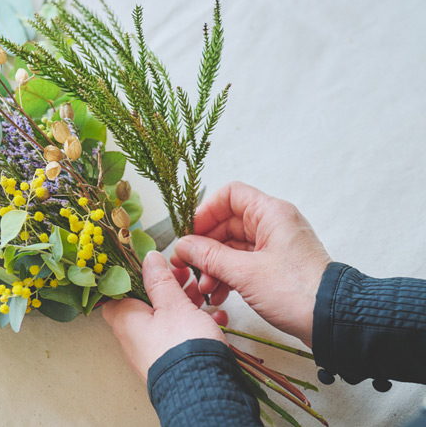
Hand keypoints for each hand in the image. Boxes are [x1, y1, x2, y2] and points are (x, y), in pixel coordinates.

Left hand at [102, 251, 226, 381]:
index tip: (150, 264)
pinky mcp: (173, 360)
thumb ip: (160, 280)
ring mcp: (153, 350)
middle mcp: (134, 338)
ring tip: (202, 292)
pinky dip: (196, 324)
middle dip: (166, 286)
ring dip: (184, 303)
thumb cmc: (182, 346)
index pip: (115, 292)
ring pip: (166, 319)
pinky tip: (216, 316)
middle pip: (145, 303)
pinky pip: (181, 336)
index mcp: (125, 320)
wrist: (203, 392)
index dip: (131, 275)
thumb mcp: (173, 304)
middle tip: (184, 275)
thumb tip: (149, 259)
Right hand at [171, 181, 330, 345]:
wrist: (334, 321)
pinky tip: (218, 295)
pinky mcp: (276, 268)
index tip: (190, 234)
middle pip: (226, 224)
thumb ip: (208, 256)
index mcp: (270, 214)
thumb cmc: (296, 291)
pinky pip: (242, 264)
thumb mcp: (244, 272)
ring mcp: (275, 247)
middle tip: (188, 266)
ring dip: (214, 266)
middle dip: (205, 247)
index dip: (205, 212)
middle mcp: (273, 225)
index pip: (229, 196)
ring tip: (205, 288)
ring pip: (232, 247)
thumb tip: (182, 246)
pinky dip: (227, 276)